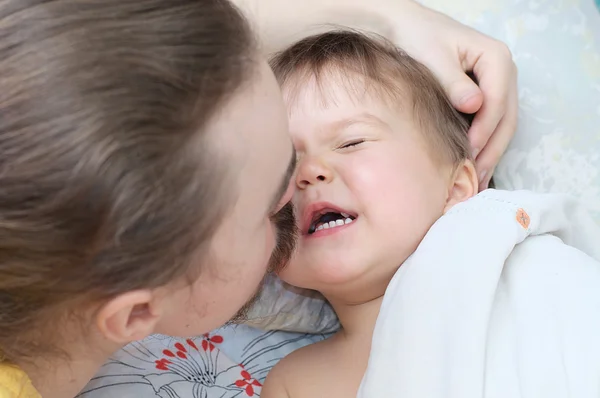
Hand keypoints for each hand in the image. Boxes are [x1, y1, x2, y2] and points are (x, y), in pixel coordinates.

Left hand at [392, 1, 517, 189]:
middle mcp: (503, 71)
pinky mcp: (485, 95)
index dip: (484, 130)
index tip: (468, 152)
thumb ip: (453, 81)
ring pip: (503, 125)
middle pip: (507, 118)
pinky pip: (491, 123)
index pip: (497, 101)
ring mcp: (497, 84)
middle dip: (492, 150)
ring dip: (491, 153)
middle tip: (475, 177)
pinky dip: (484, 145)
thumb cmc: (418, 37)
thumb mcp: (433, 56)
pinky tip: (473, 164)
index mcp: (496, 58)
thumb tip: (474, 105)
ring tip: (475, 179)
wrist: (407, 26)